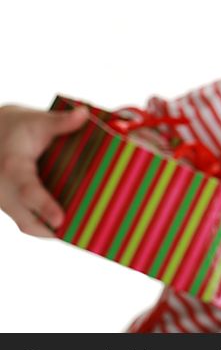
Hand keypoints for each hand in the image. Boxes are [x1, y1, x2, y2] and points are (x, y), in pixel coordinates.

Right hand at [0, 104, 89, 237]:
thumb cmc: (16, 127)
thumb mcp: (35, 120)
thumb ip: (59, 121)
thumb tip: (84, 114)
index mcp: (12, 168)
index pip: (28, 191)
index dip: (44, 206)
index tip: (60, 220)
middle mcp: (5, 191)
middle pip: (27, 220)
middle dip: (52, 230)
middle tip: (83, 235)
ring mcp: (6, 201)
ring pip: (28, 225)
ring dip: (52, 232)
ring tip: (83, 234)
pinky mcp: (13, 206)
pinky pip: (29, 222)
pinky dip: (47, 227)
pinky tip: (74, 228)